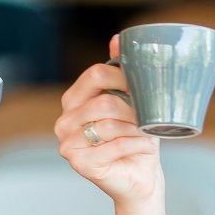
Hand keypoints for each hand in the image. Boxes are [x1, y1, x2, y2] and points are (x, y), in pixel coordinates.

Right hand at [54, 38, 160, 204]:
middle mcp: (64, 121)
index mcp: (73, 100)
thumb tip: (117, 38)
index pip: (95, 74)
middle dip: (133, 109)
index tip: (144, 85)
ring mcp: (68, 143)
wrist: (140, 177)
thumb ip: (121, 71)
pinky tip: (145, 147)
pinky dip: (136, 145)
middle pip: (103, 101)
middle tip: (150, 117)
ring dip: (136, 129)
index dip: (123, 77)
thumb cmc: (136, 137)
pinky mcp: (79, 163)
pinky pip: (114, 146)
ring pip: (109, 124)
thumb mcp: (132, 101)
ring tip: (148, 134)